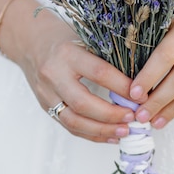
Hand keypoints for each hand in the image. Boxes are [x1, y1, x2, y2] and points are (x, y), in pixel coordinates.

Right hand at [11, 8, 139, 143]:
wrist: (31, 43)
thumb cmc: (64, 38)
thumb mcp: (85, 39)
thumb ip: (107, 58)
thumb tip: (138, 81)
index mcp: (67, 54)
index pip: (98, 73)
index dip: (122, 86)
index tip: (142, 95)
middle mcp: (53, 75)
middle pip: (83, 103)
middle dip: (111, 114)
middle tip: (133, 117)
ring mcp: (47, 94)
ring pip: (74, 120)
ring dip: (102, 130)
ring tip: (125, 131)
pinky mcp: (46, 107)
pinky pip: (69, 126)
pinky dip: (91, 134)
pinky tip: (110, 136)